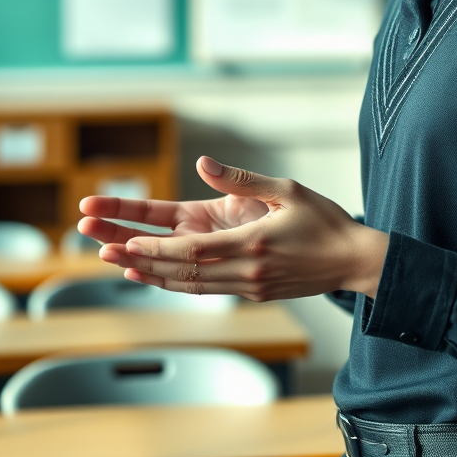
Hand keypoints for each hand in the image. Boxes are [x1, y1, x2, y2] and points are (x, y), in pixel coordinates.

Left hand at [78, 156, 388, 301]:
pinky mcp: (254, 293)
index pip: (193, 250)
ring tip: (120, 265)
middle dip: (141, 261)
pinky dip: (178, 283)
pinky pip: (207, 289)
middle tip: (103, 252)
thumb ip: (243, 179)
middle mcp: (247, 271)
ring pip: (191, 285)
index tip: (125, 243)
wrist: (353, 260)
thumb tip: (203, 163)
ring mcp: (249, 287)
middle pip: (183, 271)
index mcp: (253, 244)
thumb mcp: (287, 190)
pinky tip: (158, 276)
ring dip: (153, 275)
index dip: (156, 249)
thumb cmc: (325, 221)